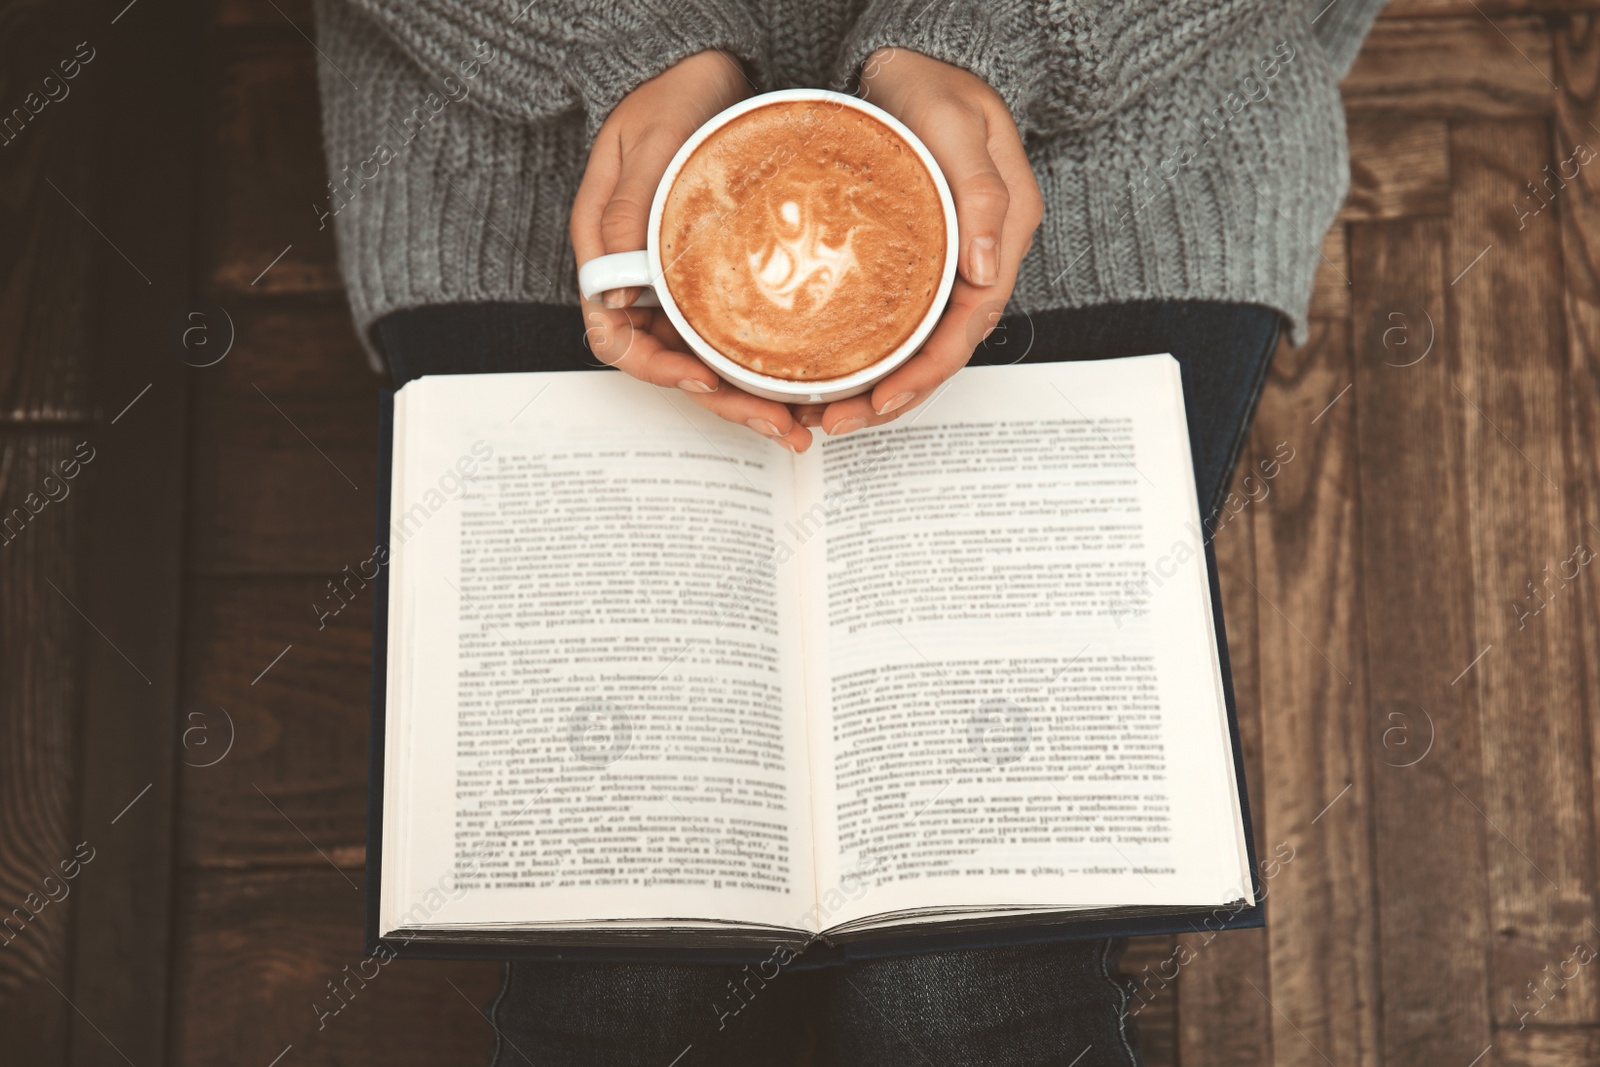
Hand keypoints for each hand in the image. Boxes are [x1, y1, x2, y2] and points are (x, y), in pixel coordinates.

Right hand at [571, 50, 815, 452]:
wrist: (708, 62)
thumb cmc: (672, 91)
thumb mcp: (649, 142)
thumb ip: (629, 213)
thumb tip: (616, 292)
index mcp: (607, 251)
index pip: (614, 337)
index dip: (657, 369)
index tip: (702, 379)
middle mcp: (639, 276)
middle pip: (667, 362)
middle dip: (719, 400)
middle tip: (778, 423)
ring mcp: (676, 280)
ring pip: (703, 357)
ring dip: (745, 395)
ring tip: (797, 421)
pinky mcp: (712, 275)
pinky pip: (730, 331)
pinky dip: (761, 362)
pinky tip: (800, 381)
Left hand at [794, 48, 1043, 435]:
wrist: (910, 51)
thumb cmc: (936, 78)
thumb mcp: (959, 125)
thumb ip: (978, 194)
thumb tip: (986, 273)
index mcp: (1003, 233)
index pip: (970, 325)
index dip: (928, 372)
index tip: (882, 401)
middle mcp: (978, 256)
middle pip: (941, 348)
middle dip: (894, 395)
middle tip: (835, 424)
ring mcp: (947, 258)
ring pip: (918, 341)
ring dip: (877, 384)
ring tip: (825, 414)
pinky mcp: (913, 255)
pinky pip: (895, 316)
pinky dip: (867, 349)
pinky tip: (830, 369)